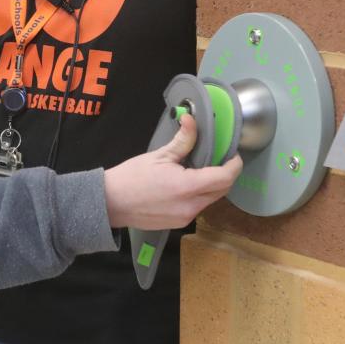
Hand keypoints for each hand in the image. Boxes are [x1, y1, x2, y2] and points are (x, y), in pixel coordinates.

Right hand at [103, 113, 242, 229]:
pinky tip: (183, 186)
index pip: (225, 177)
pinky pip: (198, 208)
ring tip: (196, 171)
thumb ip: (182, 140)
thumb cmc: (131, 177)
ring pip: (210, 200)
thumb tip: (191, 120)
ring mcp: (186, 218)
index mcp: (187, 187)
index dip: (234, 165)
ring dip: (210, 186)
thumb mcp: (158, 155)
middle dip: (224, 175)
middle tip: (216, 160)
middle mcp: (191, 206)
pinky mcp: (179, 223)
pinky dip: (198, 196)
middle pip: (222, 190)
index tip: (233, 155)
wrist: (110, 203)